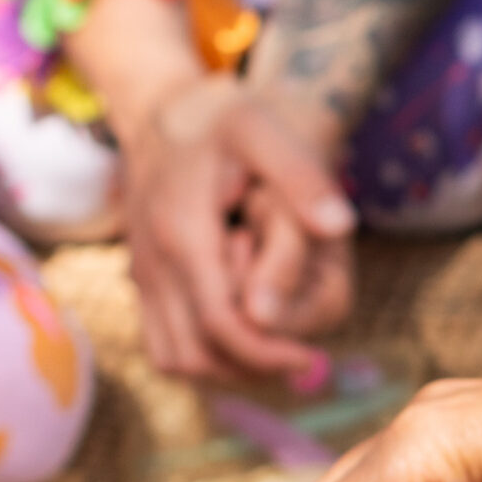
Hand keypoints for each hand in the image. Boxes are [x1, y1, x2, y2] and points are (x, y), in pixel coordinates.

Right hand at [122, 73, 355, 379]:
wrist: (159, 113)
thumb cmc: (219, 120)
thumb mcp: (263, 131)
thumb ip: (302, 178)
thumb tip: (340, 227)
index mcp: (182, 234)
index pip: (220, 324)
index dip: (268, 352)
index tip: (311, 356)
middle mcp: (153, 265)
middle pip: (197, 354)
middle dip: (252, 366)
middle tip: (299, 354)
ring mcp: (142, 277)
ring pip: (175, 359)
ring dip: (227, 367)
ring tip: (274, 348)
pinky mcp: (142, 283)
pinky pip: (163, 345)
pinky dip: (203, 357)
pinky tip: (244, 337)